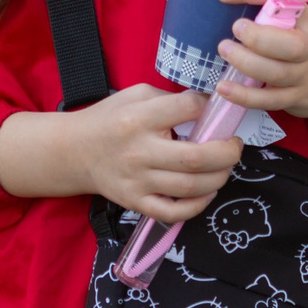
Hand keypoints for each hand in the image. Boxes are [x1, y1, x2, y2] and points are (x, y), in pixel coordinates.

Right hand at [0, 86, 242, 223]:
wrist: (73, 151)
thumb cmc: (110, 119)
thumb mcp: (135, 95)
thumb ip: (169, 98)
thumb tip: (208, 106)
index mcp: (139, 118)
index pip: (188, 110)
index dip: (210, 107)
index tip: (217, 110)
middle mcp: (139, 151)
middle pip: (196, 158)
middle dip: (227, 152)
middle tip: (235, 145)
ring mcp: (138, 182)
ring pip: (191, 187)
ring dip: (219, 177)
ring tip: (224, 166)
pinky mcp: (136, 203)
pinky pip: (174, 212)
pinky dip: (198, 206)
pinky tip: (208, 192)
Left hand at [213, 0, 307, 130]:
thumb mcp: (307, 22)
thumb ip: (278, 10)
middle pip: (290, 46)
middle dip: (259, 37)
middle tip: (236, 28)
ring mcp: (303, 76)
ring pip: (276, 73)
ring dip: (246, 62)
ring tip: (225, 49)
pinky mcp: (296, 99)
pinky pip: (269, 100)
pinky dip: (245, 96)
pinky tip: (224, 88)